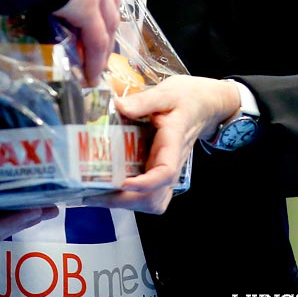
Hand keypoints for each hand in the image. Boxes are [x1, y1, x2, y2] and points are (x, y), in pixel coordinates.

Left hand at [90, 75, 240, 213]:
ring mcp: (167, 171)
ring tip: (96, 193)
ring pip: (152, 202)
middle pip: (154, 198)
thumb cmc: (186, 98)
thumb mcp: (166, 93)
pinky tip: (107, 187)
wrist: (204, 105)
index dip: (145, 183)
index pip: (165, 172)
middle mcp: (171, 164)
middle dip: (124, 200)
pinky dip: (128, 198)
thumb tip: (119, 106)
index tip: (123, 182)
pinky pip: (149, 195)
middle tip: (93, 191)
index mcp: (173, 143)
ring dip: (125, 203)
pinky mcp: (160, 171)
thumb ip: (143, 101)